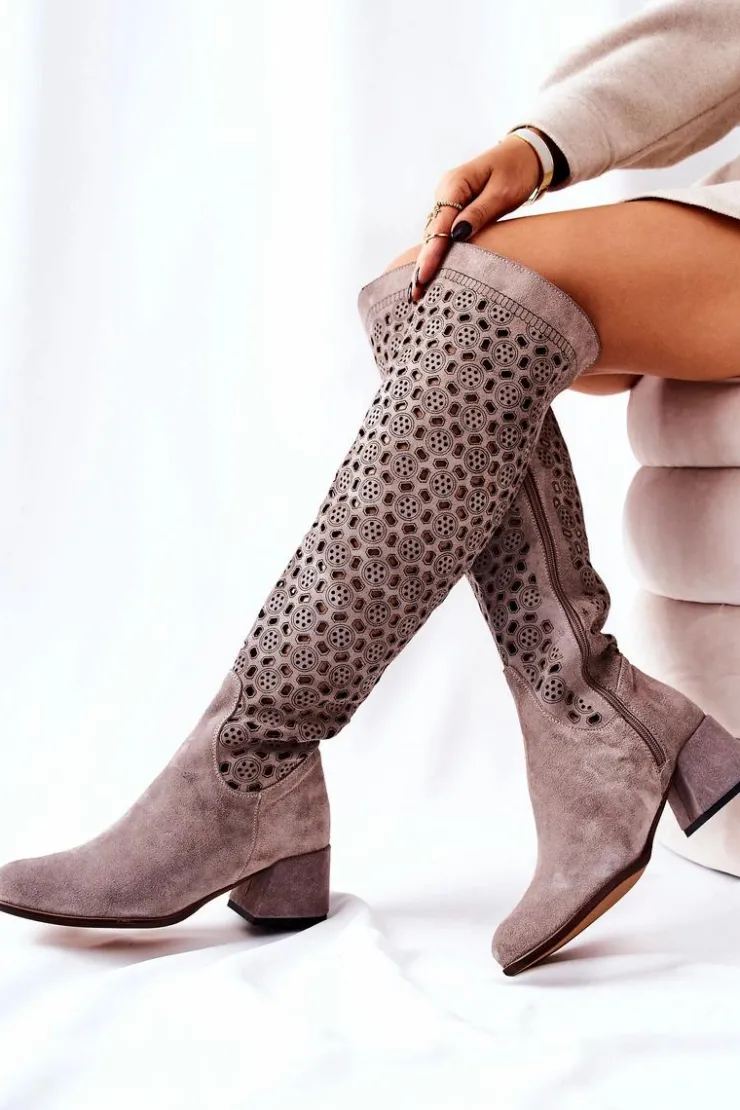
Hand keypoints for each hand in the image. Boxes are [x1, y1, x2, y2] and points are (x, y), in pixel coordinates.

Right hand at [411, 132, 543, 301]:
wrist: (526, 154)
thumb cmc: (518, 170)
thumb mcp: (502, 193)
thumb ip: (479, 213)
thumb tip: (457, 235)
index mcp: (455, 184)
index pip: (439, 225)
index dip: (431, 253)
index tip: (423, 277)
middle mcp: (445, 192)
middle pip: (431, 233)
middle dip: (424, 262)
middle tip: (415, 293)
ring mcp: (448, 200)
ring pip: (434, 234)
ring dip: (429, 260)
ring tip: (421, 290)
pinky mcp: (454, 208)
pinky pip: (443, 232)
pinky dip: (439, 251)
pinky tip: (434, 272)